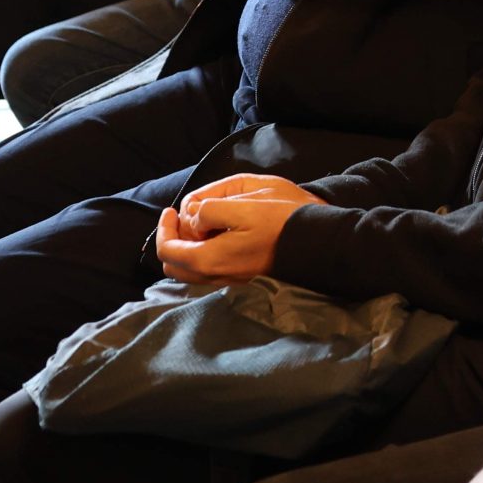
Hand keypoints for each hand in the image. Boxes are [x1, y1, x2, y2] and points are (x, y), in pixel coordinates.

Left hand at [153, 175, 323, 285]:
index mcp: (209, 259)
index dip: (164, 227)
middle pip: (174, 264)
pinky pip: (208, 271)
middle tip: (184, 217)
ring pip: (191, 270)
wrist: (318, 243)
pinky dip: (202, 254)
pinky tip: (219, 236)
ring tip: (201, 224)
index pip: (167, 250)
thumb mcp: (246, 203)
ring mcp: (228, 280)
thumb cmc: (284, 220)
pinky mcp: (241, 278)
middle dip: (173, 239)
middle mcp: (214, 276)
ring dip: (188, 247)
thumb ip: (210, 209)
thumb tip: (194, 217)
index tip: (173, 209)